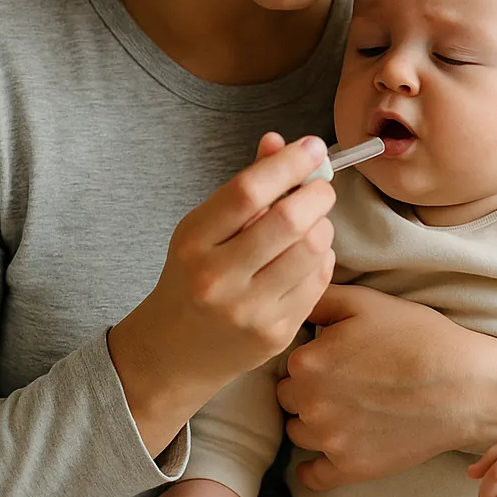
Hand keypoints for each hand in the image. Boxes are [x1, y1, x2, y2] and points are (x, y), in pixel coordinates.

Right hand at [110, 133, 336, 456]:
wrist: (173, 353)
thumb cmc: (191, 278)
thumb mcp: (203, 229)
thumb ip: (244, 187)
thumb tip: (279, 143)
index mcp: (194, 241)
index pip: (247, 191)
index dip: (288, 163)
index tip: (313, 147)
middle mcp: (218, 277)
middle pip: (288, 221)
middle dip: (317, 194)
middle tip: (320, 187)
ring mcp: (249, 310)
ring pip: (313, 250)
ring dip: (323, 227)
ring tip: (312, 224)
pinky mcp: (276, 334)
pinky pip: (319, 281)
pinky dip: (322, 260)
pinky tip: (306, 258)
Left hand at [277, 285, 496, 489]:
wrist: (463, 385)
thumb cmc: (417, 337)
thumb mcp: (365, 302)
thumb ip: (319, 299)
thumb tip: (293, 300)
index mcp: (307, 362)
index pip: (289, 364)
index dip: (310, 360)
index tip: (333, 359)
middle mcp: (310, 403)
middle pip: (290, 399)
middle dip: (309, 391)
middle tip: (342, 384)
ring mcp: (329, 440)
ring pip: (300, 433)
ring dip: (314, 424)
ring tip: (347, 411)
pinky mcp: (351, 468)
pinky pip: (313, 477)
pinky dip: (315, 468)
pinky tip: (327, 454)